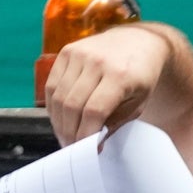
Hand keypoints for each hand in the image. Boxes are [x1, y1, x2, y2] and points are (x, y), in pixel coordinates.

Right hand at [43, 23, 171, 142]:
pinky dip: (53, 106)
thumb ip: (115, 124)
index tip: (88, 151)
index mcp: (120, 75)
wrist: (139, 41)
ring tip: (65, 136)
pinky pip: (52, 84)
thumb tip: (93, 145)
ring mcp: (79, 54)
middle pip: (73, 105)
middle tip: (72, 148)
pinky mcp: (67, 51)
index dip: (87, 135)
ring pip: (58, 96)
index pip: (94, 111)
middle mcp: (97, 61)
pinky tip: (60, 119)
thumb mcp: (138, 103)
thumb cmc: (140, 77)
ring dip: (59, 122)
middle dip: (70, 132)